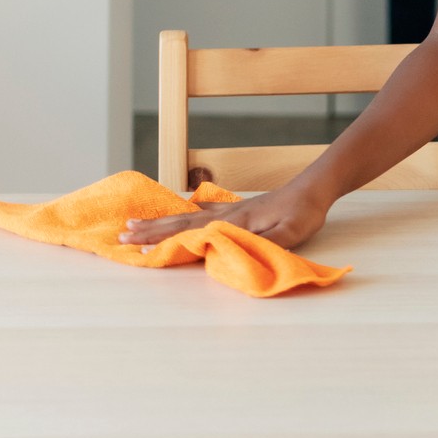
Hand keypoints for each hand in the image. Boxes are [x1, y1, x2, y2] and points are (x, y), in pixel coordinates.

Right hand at [118, 183, 329, 251]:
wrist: (315, 187)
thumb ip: (264, 243)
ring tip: (138, 222)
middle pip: (180, 221)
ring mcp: (231, 209)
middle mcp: (226, 213)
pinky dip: (187, 212)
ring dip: (162, 221)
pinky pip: (204, 211)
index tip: (136, 249)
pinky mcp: (240, 208)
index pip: (190, 232)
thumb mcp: (289, 233)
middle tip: (122, 234)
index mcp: (234, 221)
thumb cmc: (303, 212)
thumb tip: (232, 250)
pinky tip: (183, 210)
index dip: (163, 241)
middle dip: (151, 230)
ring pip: (188, 215)